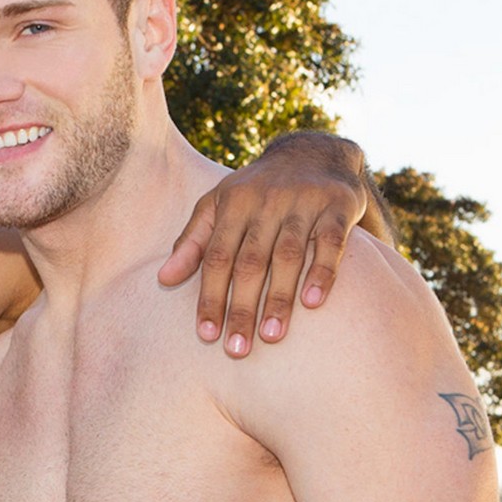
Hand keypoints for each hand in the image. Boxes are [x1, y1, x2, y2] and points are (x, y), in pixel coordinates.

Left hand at [160, 132, 369, 356]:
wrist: (315, 152)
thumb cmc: (257, 190)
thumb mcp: (219, 206)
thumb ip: (193, 242)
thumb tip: (163, 279)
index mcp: (234, 204)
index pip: (217, 257)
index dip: (210, 296)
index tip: (207, 335)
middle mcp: (267, 201)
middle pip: (250, 261)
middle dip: (241, 307)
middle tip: (237, 348)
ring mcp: (304, 202)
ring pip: (289, 255)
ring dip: (279, 298)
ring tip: (272, 336)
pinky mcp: (338, 206)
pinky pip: (331, 242)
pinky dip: (322, 272)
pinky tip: (313, 303)